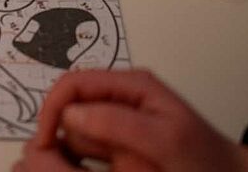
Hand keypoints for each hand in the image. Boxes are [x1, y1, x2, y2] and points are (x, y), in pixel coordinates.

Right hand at [16, 70, 247, 171]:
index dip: (53, 107)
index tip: (44, 139)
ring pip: (75, 132)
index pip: (74, 83)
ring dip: (78, 153)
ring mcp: (119, 125)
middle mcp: (120, 100)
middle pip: (71, 108)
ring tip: (113, 168)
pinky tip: (90, 169)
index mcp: (130, 86)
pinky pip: (86, 150)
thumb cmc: (204, 160)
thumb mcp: (164, 140)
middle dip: (66, 135)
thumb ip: (117, 123)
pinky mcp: (118, 148)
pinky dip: (81, 161)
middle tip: (72, 164)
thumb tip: (69, 114)